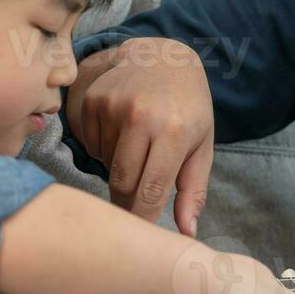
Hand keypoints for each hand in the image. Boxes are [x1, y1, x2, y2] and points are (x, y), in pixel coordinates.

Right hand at [68, 37, 213, 233]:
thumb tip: (186, 234)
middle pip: (121, 182)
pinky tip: (123, 132)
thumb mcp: (202, 146)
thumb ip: (194, 191)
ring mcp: (113, 105)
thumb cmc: (188, 109)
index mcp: (174, 131)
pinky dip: (105, 149)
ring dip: (119, 169)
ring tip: (138, 150)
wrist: (163, 57)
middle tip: (133, 209)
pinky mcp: (93, 100)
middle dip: (126, 203)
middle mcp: (141, 116)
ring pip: (106, 163)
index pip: (151, 189)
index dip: (144, 218)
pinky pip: (92, 144)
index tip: (142, 236)